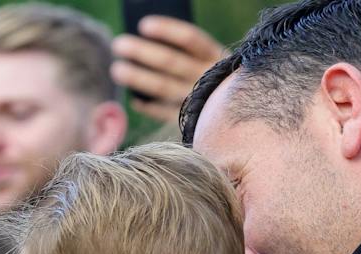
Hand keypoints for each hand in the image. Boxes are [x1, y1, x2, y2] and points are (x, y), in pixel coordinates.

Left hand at [111, 16, 225, 123]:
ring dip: (138, 78)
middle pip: (171, 61)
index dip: (167, 30)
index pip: (190, 39)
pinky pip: (166, 113)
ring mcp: (202, 101)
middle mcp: (211, 77)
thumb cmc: (218, 81)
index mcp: (216, 56)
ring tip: (117, 70)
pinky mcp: (195, 122)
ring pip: (164, 87)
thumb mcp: (208, 61)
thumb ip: (185, 52)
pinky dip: (149, 106)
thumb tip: (147, 42)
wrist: (243, 112)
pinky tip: (135, 99)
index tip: (142, 24)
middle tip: (118, 44)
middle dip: (142, 52)